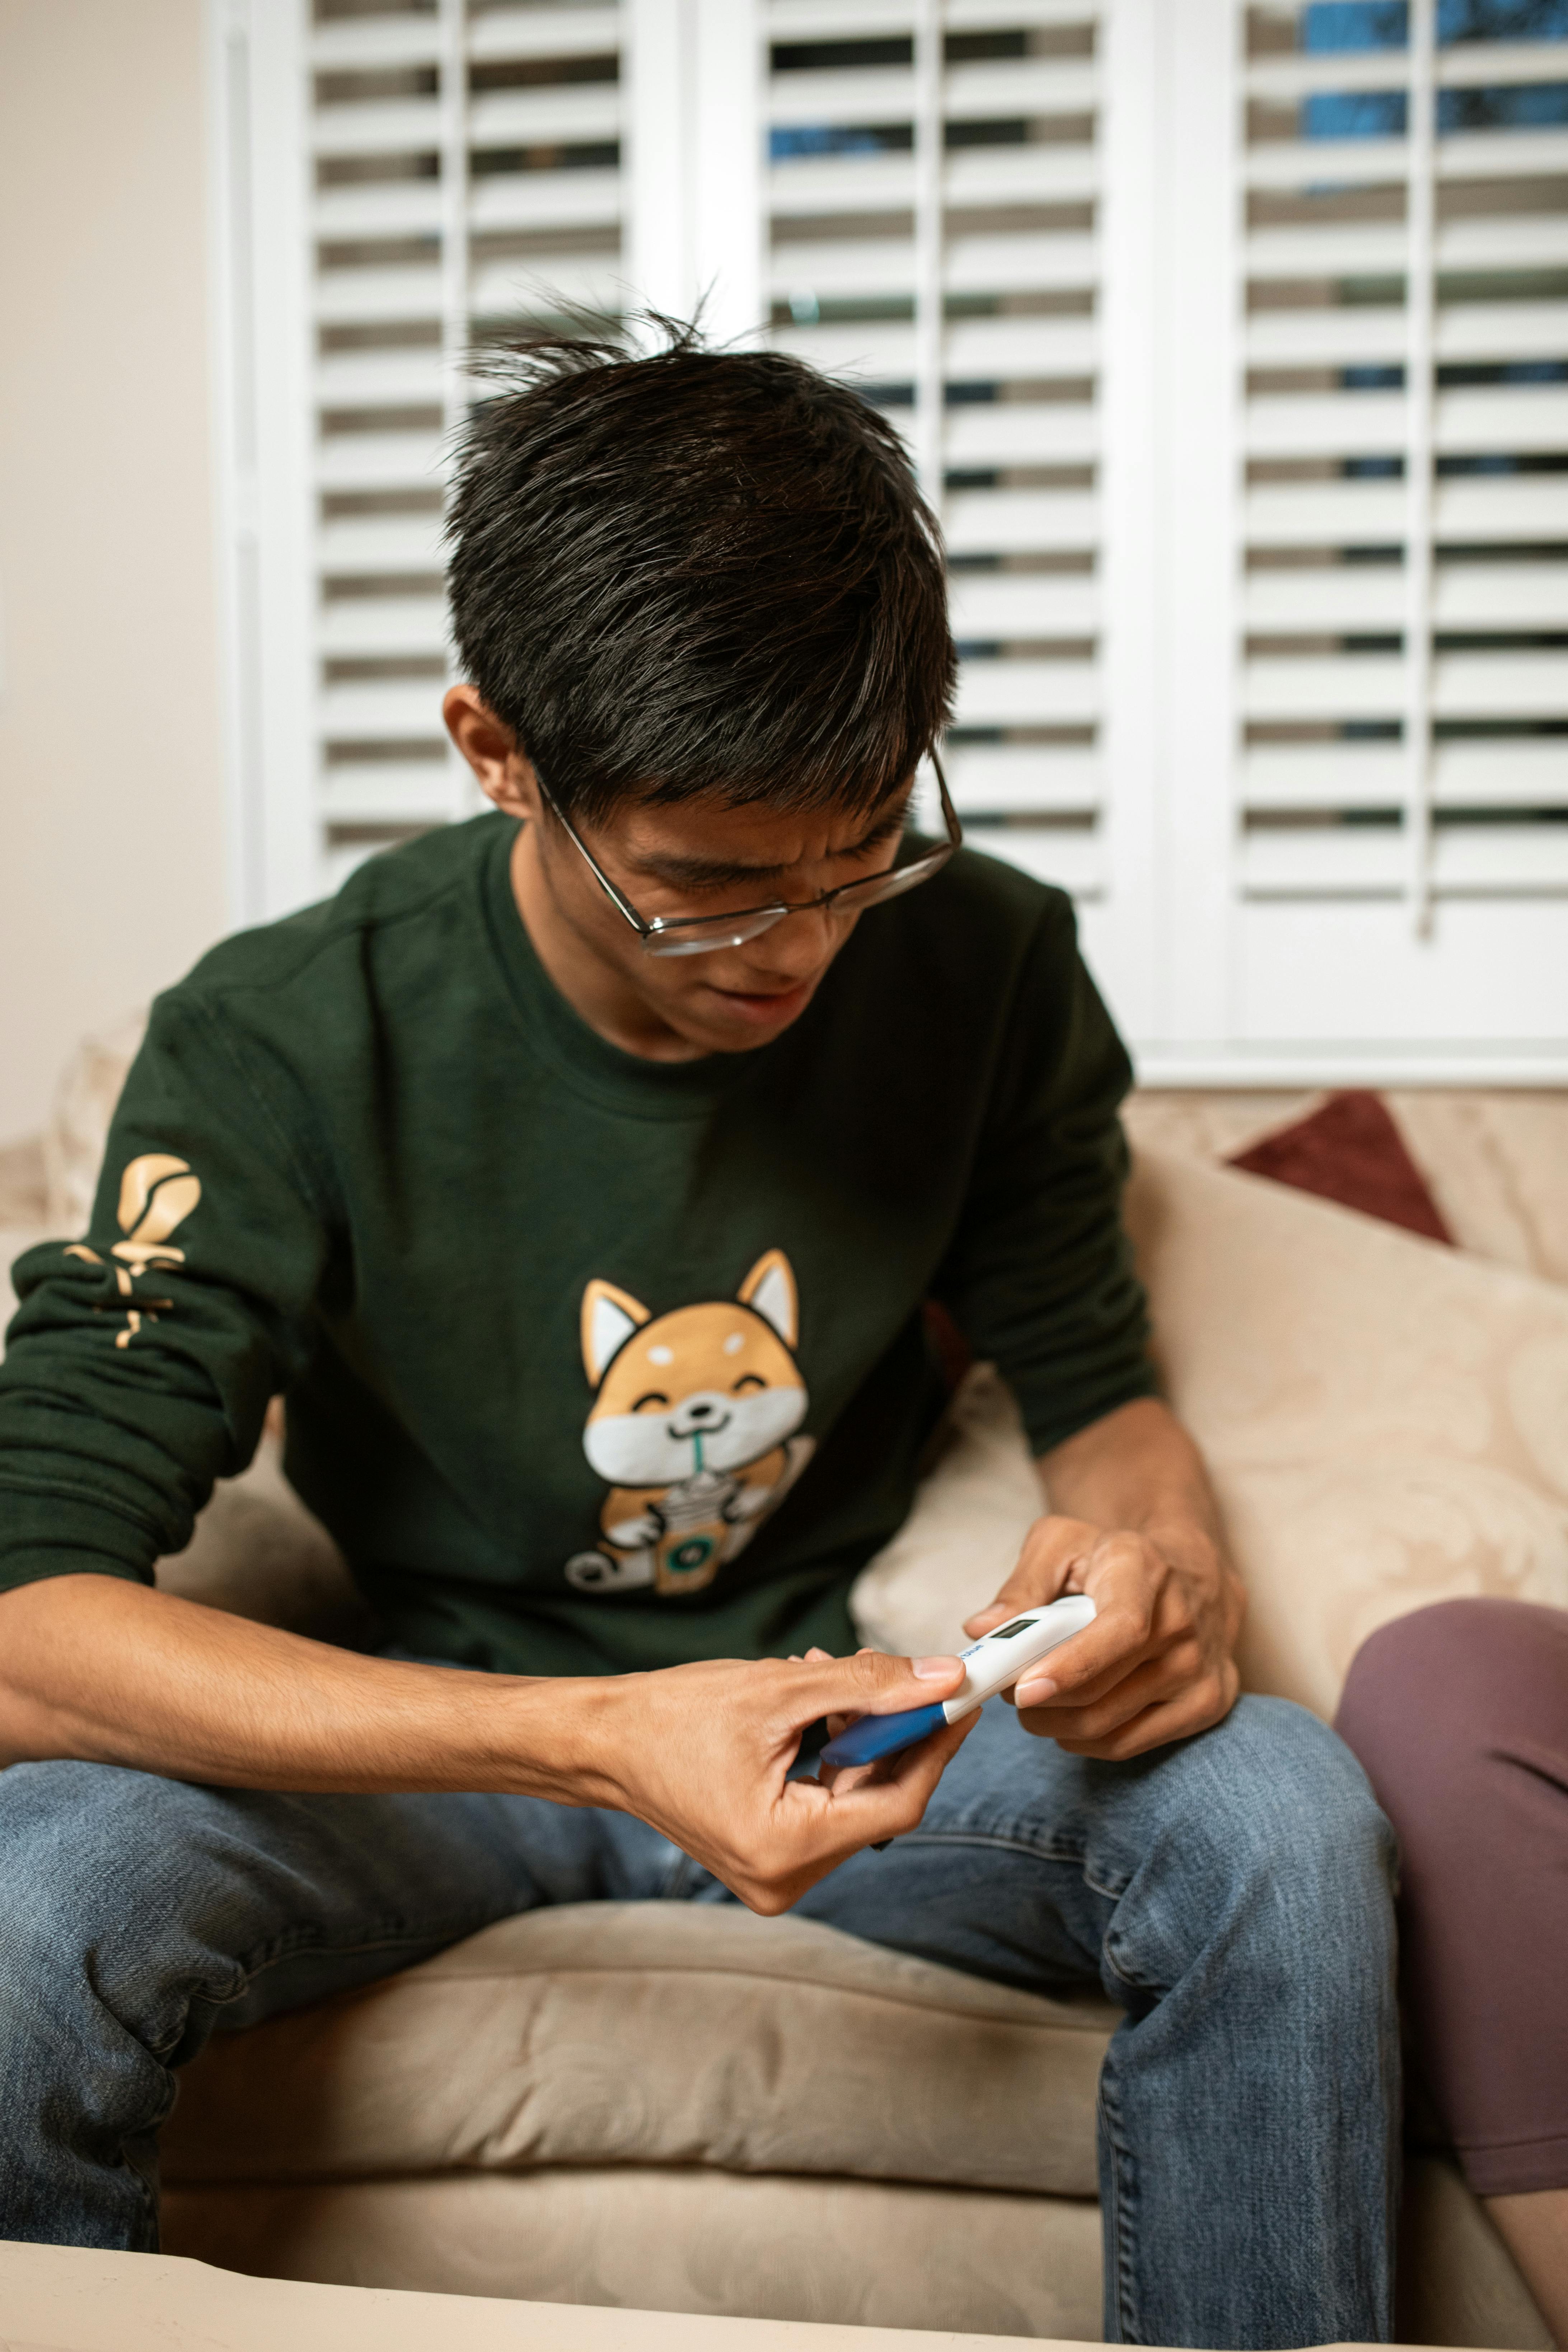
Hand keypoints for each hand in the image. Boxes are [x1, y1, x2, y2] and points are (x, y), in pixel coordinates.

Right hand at [585, 1648, 972, 1912]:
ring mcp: (775, 1874)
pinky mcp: (768, 1856)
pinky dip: (833, 1755)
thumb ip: (866, 1685)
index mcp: (783, 1850)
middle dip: (893, 1732)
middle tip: (903, 1673)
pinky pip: (825, 1804)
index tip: (961, 1698)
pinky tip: (820, 1706)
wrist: (604, 1743)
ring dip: (859, 1736)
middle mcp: (783, 1879)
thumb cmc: (672, 1717)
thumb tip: (940, 1678)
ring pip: (853, 1799)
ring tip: (834, 1677)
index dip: (935, 1745)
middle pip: (877, 1802)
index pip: (896, 1802)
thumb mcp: (778, 1689)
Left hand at [963, 1514, 1243, 1760]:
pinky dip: (1086, 1740)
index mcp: (1143, 1572)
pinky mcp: (1208, 1705)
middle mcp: (1182, 1623)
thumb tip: (982, 1629)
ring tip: (1036, 1701)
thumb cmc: (1113, 1559)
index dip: (1071, 1668)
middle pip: (1104, 1691)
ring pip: (1110, 1726)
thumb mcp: (1061, 1544)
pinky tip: (1070, 1715)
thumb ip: (1021, 1584)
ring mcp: (1201, 1670)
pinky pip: (1129, 1744)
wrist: (1193, 1576)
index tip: (1023, 1690)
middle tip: (1010, 1691)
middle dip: (1041, 1703)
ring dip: (1056, 1725)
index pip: (1119, 1631)